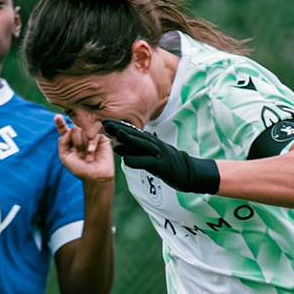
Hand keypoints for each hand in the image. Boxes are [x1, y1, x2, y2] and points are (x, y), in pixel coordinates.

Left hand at [55, 114, 115, 182]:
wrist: (95, 176)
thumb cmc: (80, 169)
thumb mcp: (65, 157)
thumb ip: (63, 142)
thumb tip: (69, 129)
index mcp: (70, 142)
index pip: (64, 130)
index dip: (60, 123)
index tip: (57, 117)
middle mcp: (79, 137)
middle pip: (74, 129)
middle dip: (76, 143)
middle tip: (80, 154)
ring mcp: (90, 136)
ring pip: (83, 131)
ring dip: (84, 145)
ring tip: (87, 156)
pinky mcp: (101, 138)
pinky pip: (93, 135)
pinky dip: (91, 144)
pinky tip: (91, 153)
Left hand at [100, 117, 220, 194]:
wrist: (190, 172)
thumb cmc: (168, 165)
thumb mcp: (148, 156)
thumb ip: (133, 152)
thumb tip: (116, 147)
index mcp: (150, 142)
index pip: (132, 131)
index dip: (118, 125)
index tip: (103, 121)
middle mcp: (154, 145)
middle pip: (135, 134)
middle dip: (119, 128)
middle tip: (104, 122)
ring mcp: (159, 154)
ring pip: (142, 145)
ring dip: (130, 139)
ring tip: (117, 133)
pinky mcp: (162, 166)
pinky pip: (148, 163)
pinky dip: (137, 161)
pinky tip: (125, 161)